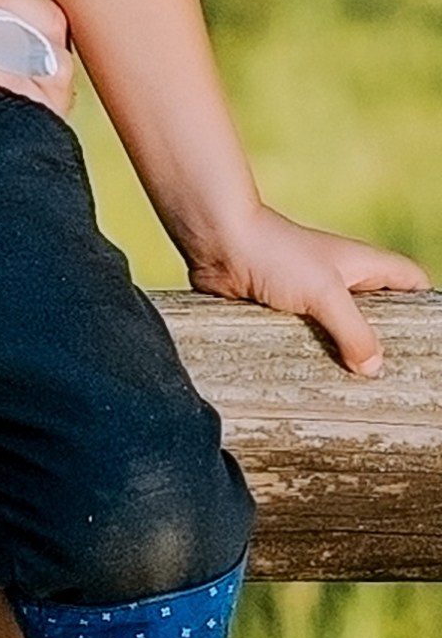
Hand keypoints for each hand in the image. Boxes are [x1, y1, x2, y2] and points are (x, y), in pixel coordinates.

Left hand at [186, 202, 428, 376]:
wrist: (217, 244)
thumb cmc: (275, 254)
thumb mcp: (324, 293)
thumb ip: (354, 331)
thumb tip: (372, 369)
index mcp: (364, 268)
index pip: (411, 283)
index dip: (424, 307)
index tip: (427, 342)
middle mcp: (341, 283)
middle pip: (378, 317)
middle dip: (383, 345)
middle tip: (390, 382)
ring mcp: (311, 299)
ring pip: (339, 334)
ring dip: (342, 357)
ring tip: (353, 393)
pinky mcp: (283, 314)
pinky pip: (305, 341)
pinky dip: (308, 358)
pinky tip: (312, 382)